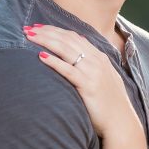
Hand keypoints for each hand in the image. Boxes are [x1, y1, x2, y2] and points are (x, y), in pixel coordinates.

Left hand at [25, 24, 141, 139]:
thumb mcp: (104, 78)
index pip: (73, 36)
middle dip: (46, 32)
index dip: (54, 30)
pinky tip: (41, 56)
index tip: (38, 27)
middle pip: (67, 39)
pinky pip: (68, 70)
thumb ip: (92, 64)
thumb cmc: (110, 103)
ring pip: (66, 50)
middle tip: (27, 28)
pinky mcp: (88, 85)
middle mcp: (96, 60)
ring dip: (46, 41)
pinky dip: (54, 61)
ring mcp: (93, 72)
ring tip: (29, 37)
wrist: (121, 121)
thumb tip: (79, 53)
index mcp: (99, 57)